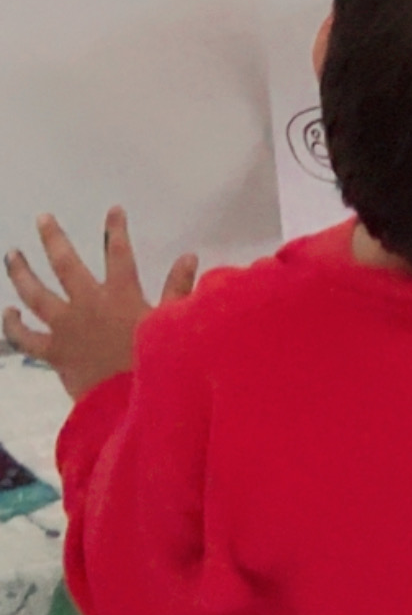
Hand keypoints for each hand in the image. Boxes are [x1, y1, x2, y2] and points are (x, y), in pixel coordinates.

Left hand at [2, 208, 198, 401]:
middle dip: (54, 239)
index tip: (113, 210)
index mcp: (120, 295)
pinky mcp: (52, 352)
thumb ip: (178, 288)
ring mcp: (65, 328)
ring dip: (22, 273)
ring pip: (36, 294)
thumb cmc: (155, 363)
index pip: (118, 253)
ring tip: (12, 255)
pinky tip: (7, 312)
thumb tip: (189, 256)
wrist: (128, 404)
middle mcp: (88, 304)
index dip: (116, 229)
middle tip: (42, 219)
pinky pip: (26, 338)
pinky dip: (13, 326)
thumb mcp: (171, 323)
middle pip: (65, 265)